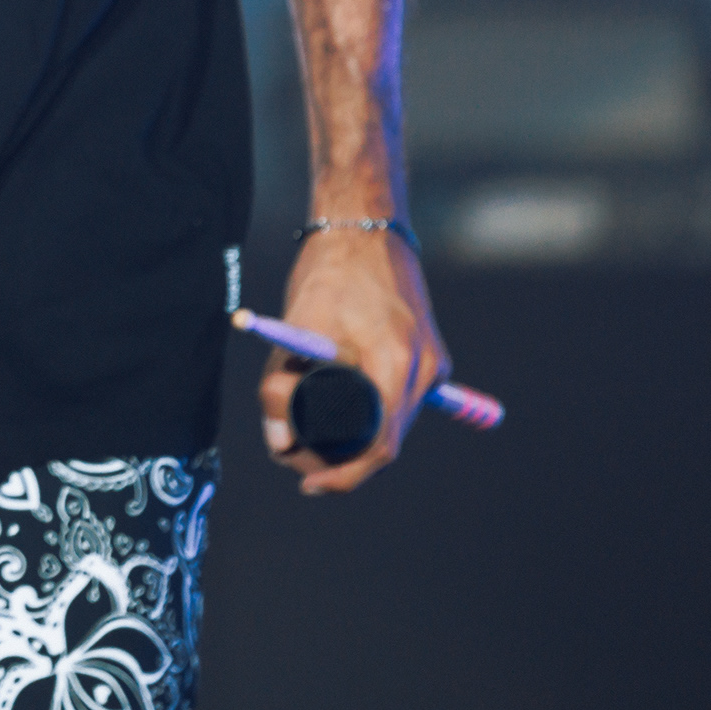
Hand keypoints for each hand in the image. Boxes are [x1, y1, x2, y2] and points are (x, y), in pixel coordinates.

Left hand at [257, 223, 448, 495]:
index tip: (310, 483)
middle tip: (298, 460)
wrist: (364, 225)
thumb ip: (279, 387)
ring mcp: (432, 363)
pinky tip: (342, 416)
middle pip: (387, 440)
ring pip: (394, 422)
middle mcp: (424, 368)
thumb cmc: (327, 273)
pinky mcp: (429, 355)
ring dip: (356, 436)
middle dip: (343, 459)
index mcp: (395, 363)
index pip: (380, 446)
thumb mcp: (294, 329)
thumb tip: (278, 445)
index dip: (345, 475)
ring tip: (308, 435)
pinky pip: (400, 399)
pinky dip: (371, 412)